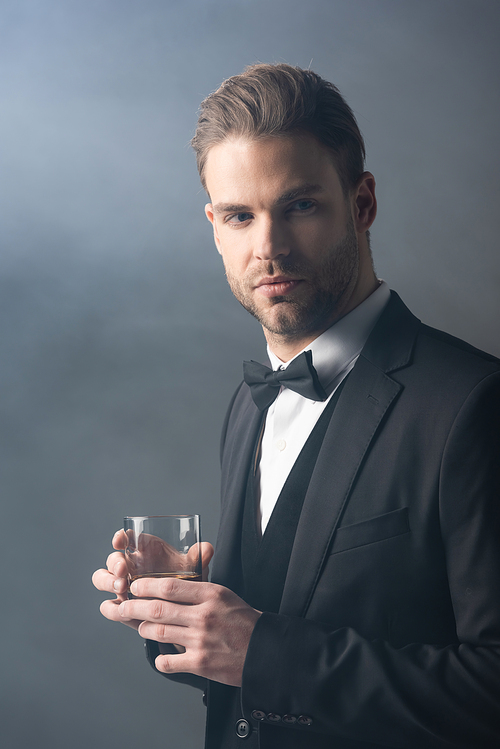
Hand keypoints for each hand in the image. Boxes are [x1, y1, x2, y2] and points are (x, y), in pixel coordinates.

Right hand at [92, 530, 214, 630]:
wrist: (185, 613)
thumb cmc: (186, 585)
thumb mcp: (194, 572)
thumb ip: (199, 560)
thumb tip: (206, 548)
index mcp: (144, 552)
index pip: (126, 539)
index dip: (120, 537)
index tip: (120, 539)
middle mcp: (130, 566)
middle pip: (112, 559)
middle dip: (114, 563)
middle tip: (124, 571)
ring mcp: (122, 586)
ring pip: (101, 579)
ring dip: (107, 582)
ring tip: (122, 588)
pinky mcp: (121, 607)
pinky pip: (108, 606)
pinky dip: (111, 607)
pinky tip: (121, 610)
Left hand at [119, 576, 261, 686]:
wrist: (265, 651)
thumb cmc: (244, 622)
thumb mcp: (225, 595)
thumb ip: (199, 590)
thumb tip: (170, 586)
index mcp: (211, 595)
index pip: (170, 586)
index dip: (147, 586)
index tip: (135, 586)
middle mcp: (204, 616)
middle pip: (158, 609)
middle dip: (133, 607)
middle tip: (122, 606)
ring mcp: (201, 640)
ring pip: (158, 632)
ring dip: (144, 630)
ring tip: (140, 627)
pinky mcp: (200, 663)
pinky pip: (169, 661)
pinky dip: (160, 659)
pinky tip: (161, 656)